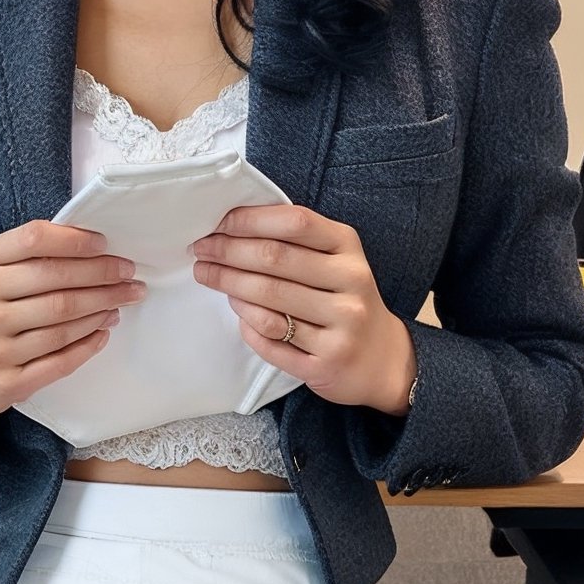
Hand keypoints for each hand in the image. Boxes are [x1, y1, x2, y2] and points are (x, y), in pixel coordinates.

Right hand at [0, 221, 146, 422]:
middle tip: (130, 274)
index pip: (34, 240)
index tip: (104, 244)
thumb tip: (94, 246)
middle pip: (58, 284)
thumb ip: (31, 255)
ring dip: (103, 308)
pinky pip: (61, 360)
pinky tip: (104, 330)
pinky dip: (89, 343)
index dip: (74, 240)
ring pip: (64, 322)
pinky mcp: (8, 382)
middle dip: (103, 276)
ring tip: (123, 299)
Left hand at [191, 203, 416, 413]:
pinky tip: (237, 314)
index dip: (250, 220)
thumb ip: (296, 241)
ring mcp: (342, 327)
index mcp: (349, 248)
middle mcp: (351, 283)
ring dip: (229, 286)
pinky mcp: (327, 363)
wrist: (383, 360)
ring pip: (269, 302)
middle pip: (275, 260)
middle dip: (228, 252)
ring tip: (209, 277)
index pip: (295, 223)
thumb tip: (232, 223)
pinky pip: (272, 340)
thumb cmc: (344, 299)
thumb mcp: (336, 259)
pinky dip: (247, 325)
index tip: (218, 224)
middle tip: (201, 251)